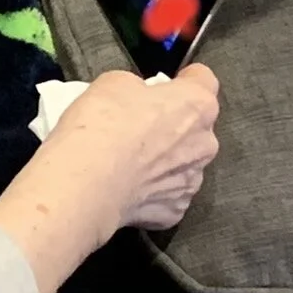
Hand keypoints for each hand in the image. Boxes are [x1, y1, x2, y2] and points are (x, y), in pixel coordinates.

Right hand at [0, 66, 222, 292]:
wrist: (86, 183)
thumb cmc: (102, 123)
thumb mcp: (114, 82)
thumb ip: (138, 89)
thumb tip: (140, 100)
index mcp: (197, 104)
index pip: (204, 80)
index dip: (184, 79)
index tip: (166, 85)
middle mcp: (205, 144)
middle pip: (197, 127)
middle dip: (176, 125)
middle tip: (140, 127)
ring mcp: (192, 182)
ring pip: (184, 164)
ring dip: (166, 161)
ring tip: (132, 163)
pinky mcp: (175, 212)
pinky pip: (167, 195)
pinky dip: (152, 192)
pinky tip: (128, 188)